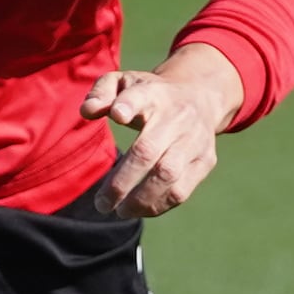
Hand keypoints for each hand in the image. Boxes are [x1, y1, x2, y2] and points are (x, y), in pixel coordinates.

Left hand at [80, 47, 240, 218]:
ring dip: (140, 200)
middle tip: (102, 203)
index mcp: (153, 93)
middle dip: (121, 182)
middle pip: (148, 151)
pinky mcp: (205, 160)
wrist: (200, 97)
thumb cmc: (151, 95)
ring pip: (167, 176)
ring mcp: (195, 140)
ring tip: (120, 211)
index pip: (141, 96)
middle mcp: (177, 117)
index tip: (116, 115)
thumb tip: (87, 111)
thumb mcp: (125, 83)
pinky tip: (140, 209)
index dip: (128, 105)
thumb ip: (102, 92)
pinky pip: (181, 190)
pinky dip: (158, 205)